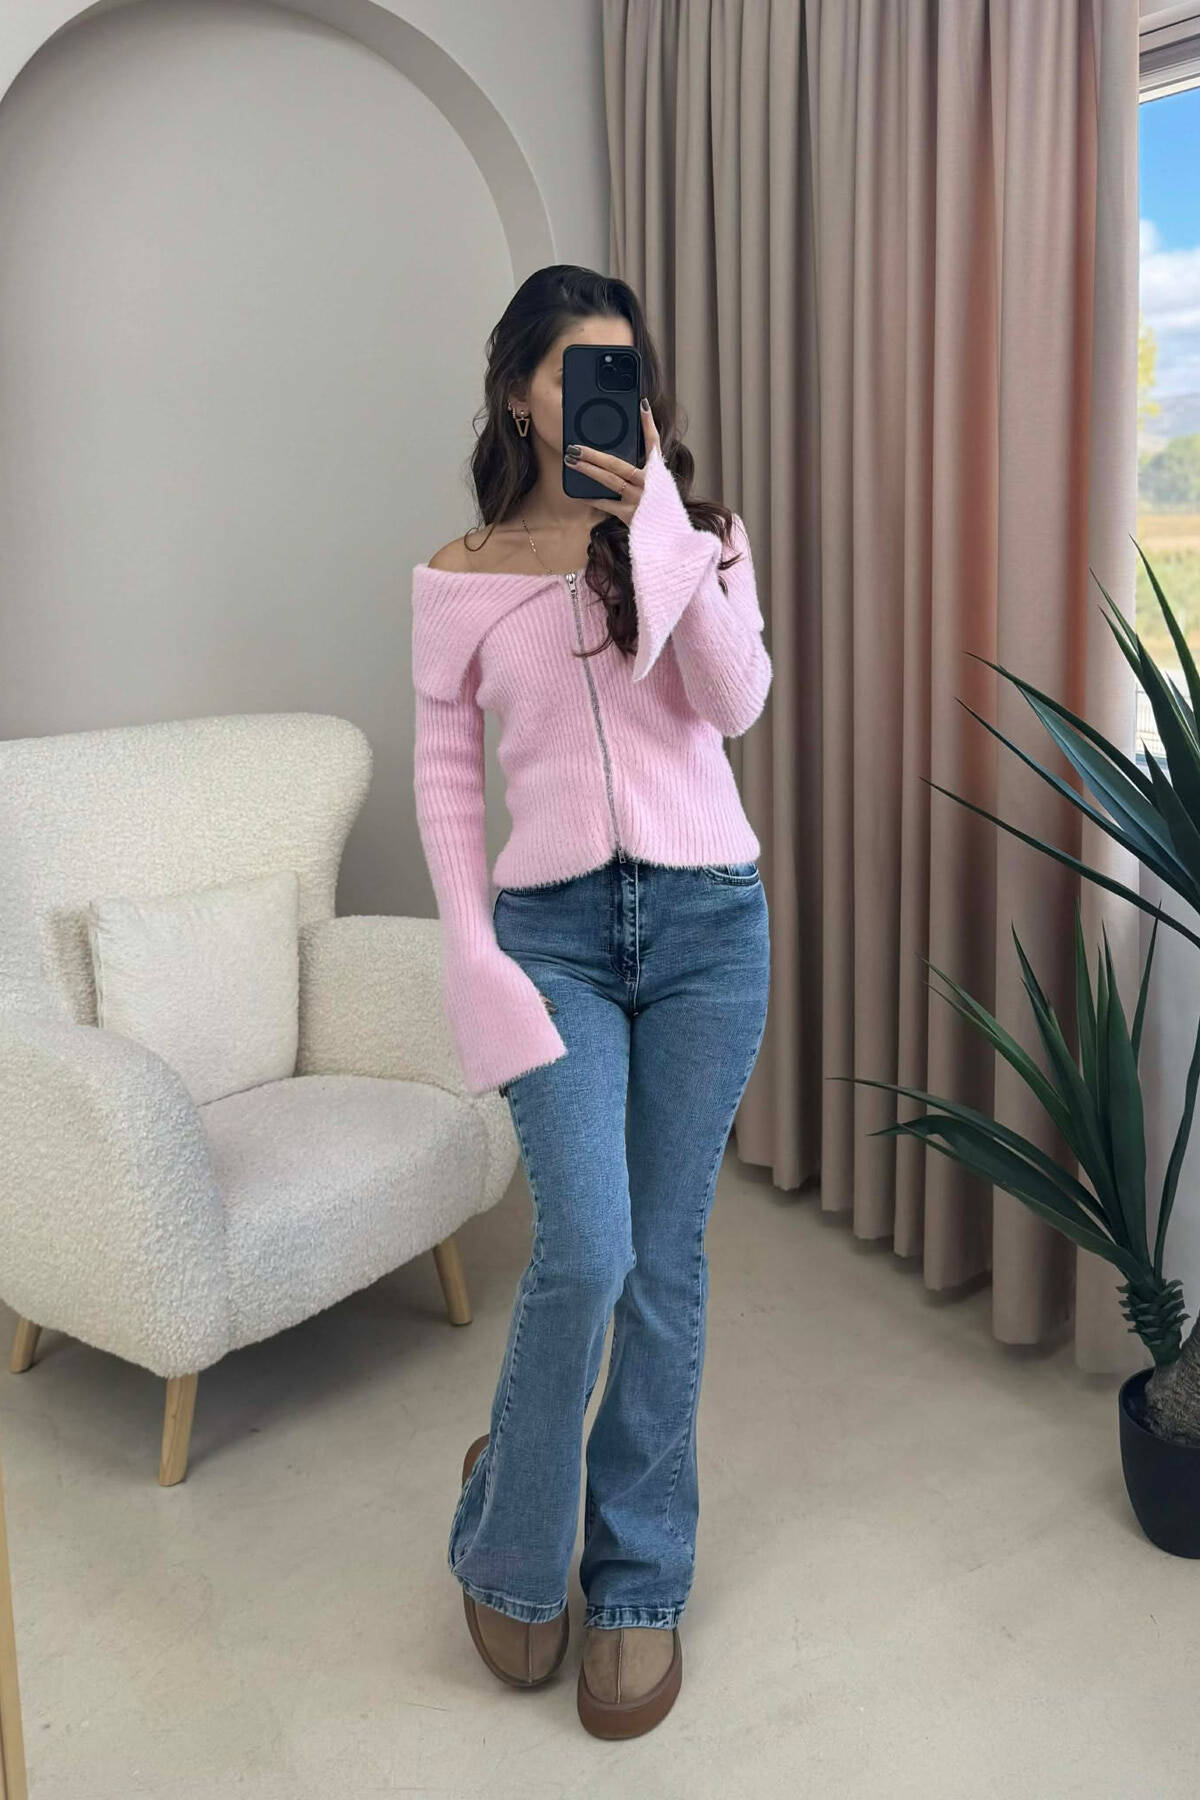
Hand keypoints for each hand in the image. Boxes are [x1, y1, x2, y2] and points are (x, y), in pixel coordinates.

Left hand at [564, 400, 660, 525]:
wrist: (672, 541)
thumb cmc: (662, 513)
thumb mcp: (658, 490)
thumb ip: (642, 476)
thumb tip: (614, 464)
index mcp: (658, 474)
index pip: (654, 443)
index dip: (648, 423)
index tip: (642, 404)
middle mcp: (650, 484)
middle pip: (618, 464)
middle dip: (594, 453)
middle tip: (575, 445)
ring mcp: (639, 500)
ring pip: (610, 481)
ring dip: (588, 470)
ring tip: (572, 461)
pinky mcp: (631, 516)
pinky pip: (608, 505)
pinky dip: (594, 499)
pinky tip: (579, 494)